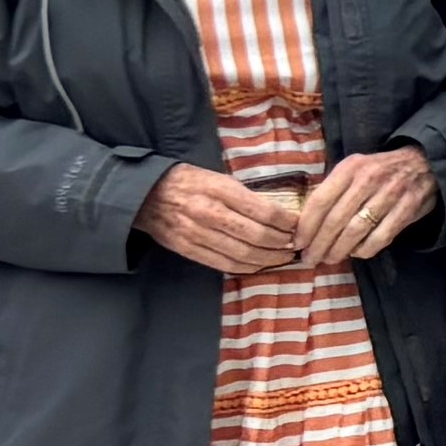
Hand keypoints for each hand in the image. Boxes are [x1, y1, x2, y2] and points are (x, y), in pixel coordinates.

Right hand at [133, 160, 301, 275]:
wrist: (147, 195)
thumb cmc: (189, 181)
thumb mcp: (219, 178)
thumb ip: (245, 195)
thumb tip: (279, 213)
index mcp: (220, 191)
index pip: (264, 212)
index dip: (287, 222)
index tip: (298, 225)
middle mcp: (209, 214)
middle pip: (256, 236)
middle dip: (281, 243)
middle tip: (295, 244)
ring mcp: (197, 235)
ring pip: (243, 255)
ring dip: (268, 259)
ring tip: (283, 257)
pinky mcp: (188, 250)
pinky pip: (224, 264)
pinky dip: (247, 267)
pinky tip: (260, 264)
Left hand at [289, 147, 441, 269]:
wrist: (424, 161)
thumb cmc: (380, 168)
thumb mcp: (354, 167)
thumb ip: (333, 188)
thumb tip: (306, 222)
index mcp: (350, 167)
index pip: (320, 200)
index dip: (306, 226)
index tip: (297, 243)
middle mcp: (368, 179)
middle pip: (336, 220)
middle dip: (319, 244)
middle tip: (310, 259)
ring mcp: (390, 194)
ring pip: (356, 230)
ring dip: (339, 250)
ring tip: (330, 259)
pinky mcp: (408, 208)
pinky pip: (381, 236)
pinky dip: (366, 249)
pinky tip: (357, 254)